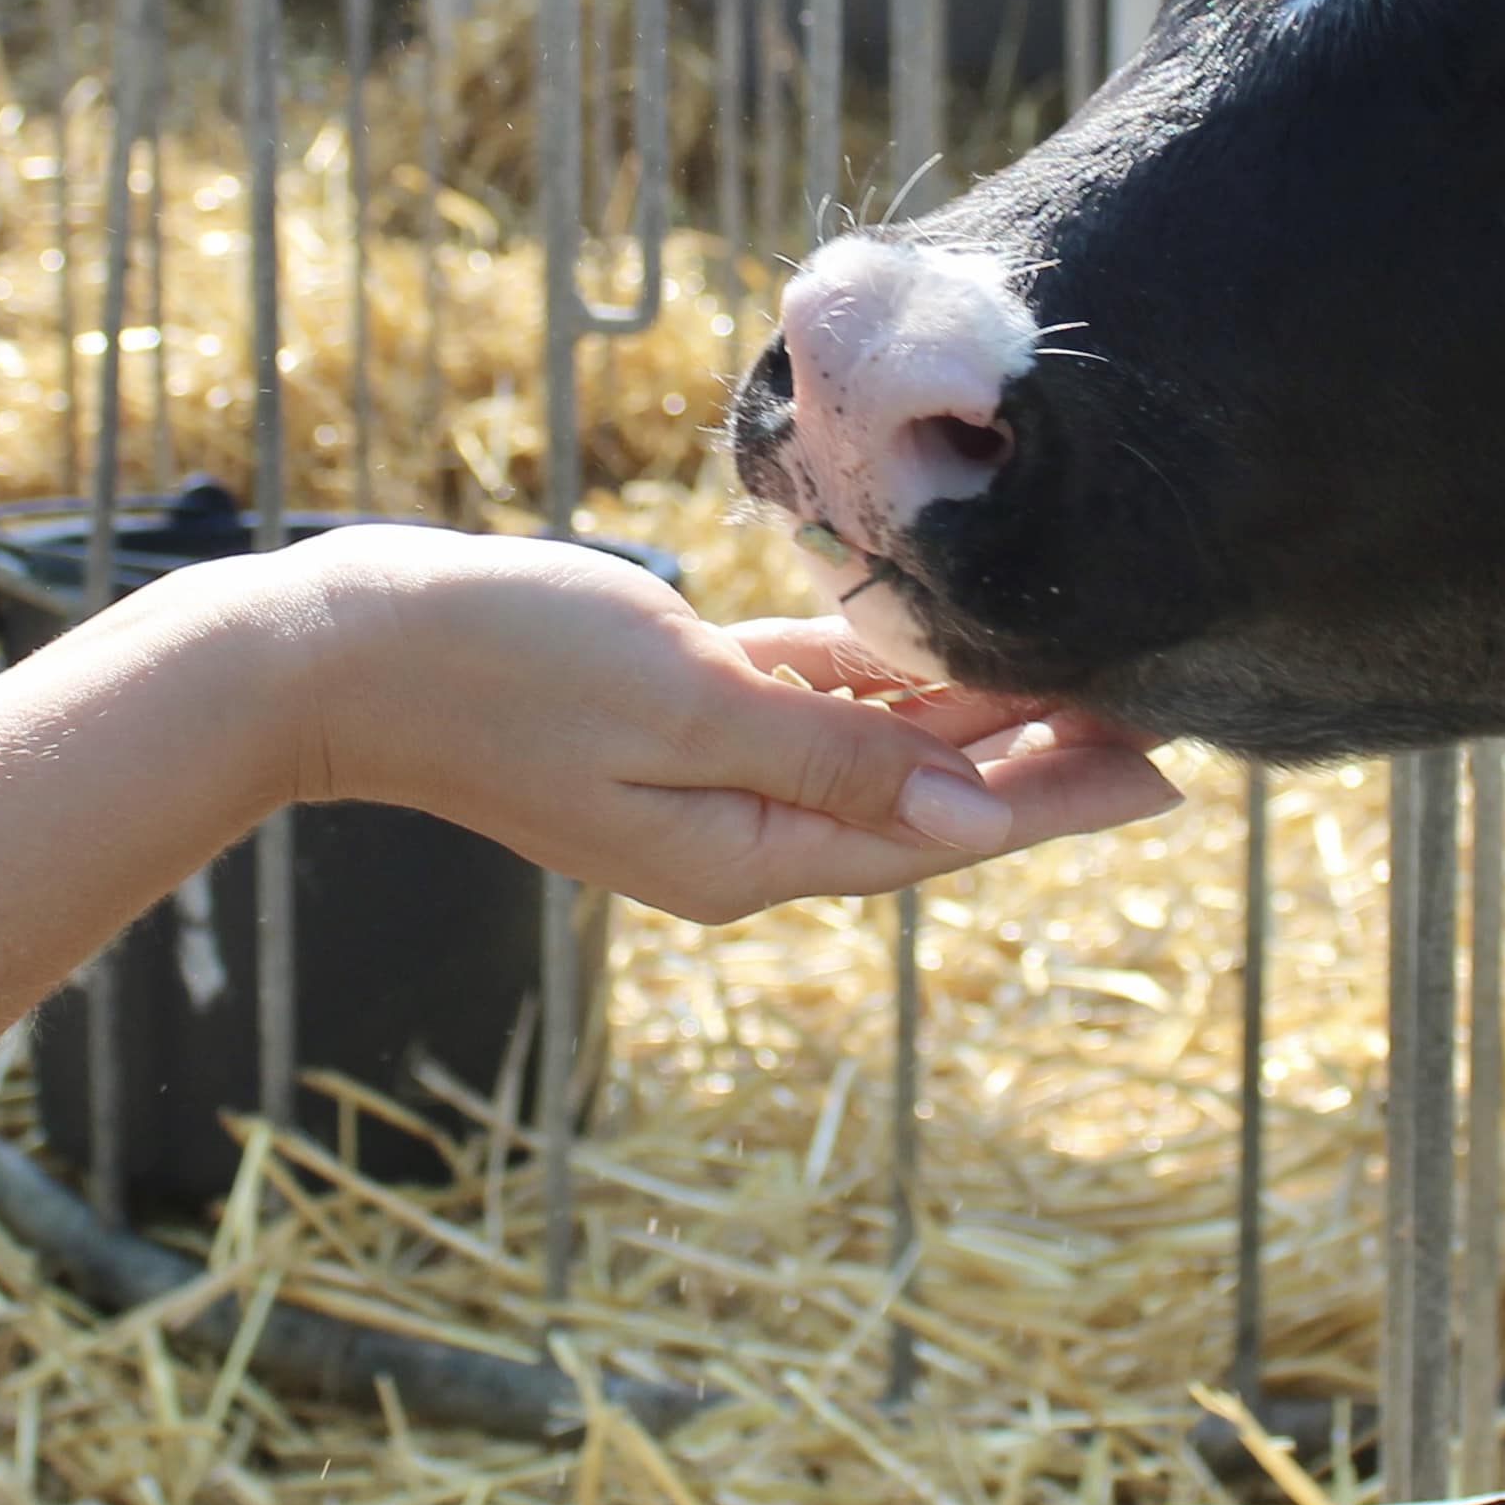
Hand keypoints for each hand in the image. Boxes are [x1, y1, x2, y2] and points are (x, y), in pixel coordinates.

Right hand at [232, 531, 1180, 920]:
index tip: (1161, 774)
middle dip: (1039, 763)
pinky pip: (801, 708)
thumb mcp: (681, 704)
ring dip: (972, 721)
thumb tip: (962, 813)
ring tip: (1080, 687)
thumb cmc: (502, 666)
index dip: (1055, 800)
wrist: (343, 652)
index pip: (939, 835)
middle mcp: (735, 830)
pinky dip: (875, 688)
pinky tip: (943, 661)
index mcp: (743, 852)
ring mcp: (699, 774)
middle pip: (923, 800)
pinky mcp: (669, 711)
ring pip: (872, 750)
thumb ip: (826, 758)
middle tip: (1157, 726)